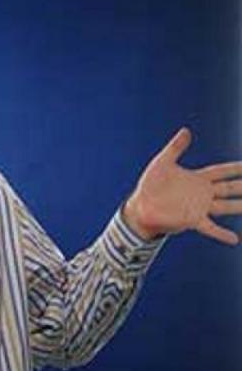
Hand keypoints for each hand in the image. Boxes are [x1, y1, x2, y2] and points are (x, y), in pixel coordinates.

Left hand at [124, 128, 241, 244]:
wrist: (139, 207)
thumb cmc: (149, 185)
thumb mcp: (162, 163)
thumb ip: (176, 148)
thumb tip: (186, 130)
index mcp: (197, 178)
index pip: (222, 172)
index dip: (236, 168)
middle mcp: (202, 193)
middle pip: (231, 188)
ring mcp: (199, 208)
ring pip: (227, 206)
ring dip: (240, 206)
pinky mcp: (192, 220)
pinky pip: (210, 228)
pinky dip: (222, 234)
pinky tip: (235, 239)